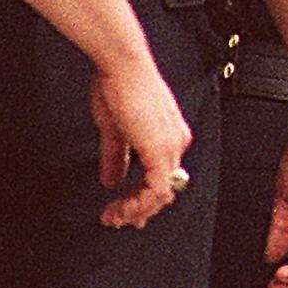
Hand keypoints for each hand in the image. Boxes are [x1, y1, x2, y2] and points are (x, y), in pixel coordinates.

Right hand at [89, 60, 192, 228]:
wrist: (123, 67)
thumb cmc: (119, 88)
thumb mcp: (116, 130)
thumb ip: (116, 157)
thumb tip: (111, 180)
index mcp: (170, 135)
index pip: (163, 176)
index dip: (143, 198)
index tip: (122, 209)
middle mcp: (176, 142)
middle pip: (166, 188)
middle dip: (140, 210)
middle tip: (117, 220)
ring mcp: (171, 146)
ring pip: (163, 194)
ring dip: (137, 211)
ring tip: (114, 217)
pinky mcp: (160, 150)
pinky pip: (158, 190)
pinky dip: (139, 204)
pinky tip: (121, 208)